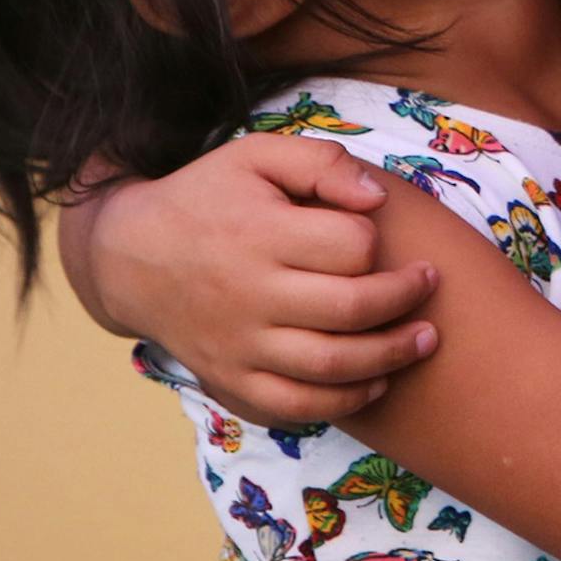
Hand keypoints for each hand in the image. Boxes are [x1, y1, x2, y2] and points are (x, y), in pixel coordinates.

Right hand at [85, 135, 440, 421]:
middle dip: (405, 299)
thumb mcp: (257, 155)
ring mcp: (240, 345)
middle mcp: (251, 294)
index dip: (376, 240)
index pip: (349, 246)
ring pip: (332, 365)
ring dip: (391, 356)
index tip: (382, 235)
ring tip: (424, 339)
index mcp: (261, 233)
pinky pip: (296, 405)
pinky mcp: (231, 380)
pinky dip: (345, 401)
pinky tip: (376, 381)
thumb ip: (322, 164)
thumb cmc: (208, 197)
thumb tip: (377, 199)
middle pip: (351, 308)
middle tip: (430, 284)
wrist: (131, 256)